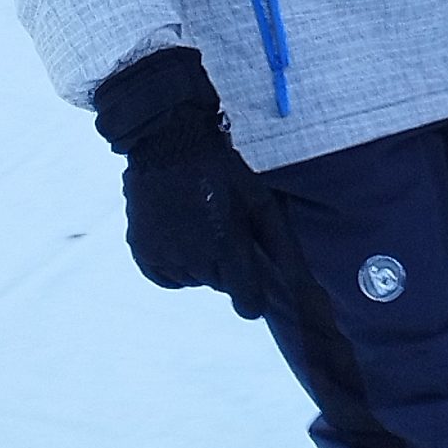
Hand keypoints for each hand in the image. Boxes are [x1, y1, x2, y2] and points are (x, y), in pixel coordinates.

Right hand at [93, 46, 268, 318]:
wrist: (170, 147)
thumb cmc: (224, 172)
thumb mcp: (262, 202)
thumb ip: (282, 245)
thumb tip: (303, 284)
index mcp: (229, 246)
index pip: (246, 301)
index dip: (253, 300)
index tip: (254, 293)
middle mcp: (196, 259)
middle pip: (220, 285)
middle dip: (227, 267)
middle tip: (223, 231)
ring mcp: (166, 257)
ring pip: (194, 280)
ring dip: (201, 264)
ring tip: (200, 228)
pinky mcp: (144, 254)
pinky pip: (166, 277)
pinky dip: (175, 265)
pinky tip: (181, 238)